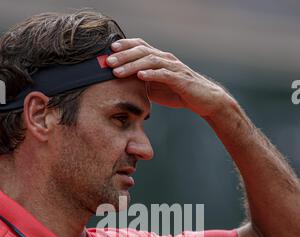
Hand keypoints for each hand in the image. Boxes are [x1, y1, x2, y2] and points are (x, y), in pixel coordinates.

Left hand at [106, 38, 231, 117]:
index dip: (124, 46)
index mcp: (159, 58)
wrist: (204, 100)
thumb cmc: (179, 92)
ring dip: (132, 65)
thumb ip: (141, 82)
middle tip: (108, 62)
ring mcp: (174, 67)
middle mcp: (166, 58)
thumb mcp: (156, 87)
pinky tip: (141, 76)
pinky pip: (164, 74)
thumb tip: (121, 83)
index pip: (140, 46)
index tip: (109, 51)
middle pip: (142, 51)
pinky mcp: (181, 79)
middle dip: (123, 56)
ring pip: (150, 61)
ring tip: (118, 71)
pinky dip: (152, 74)